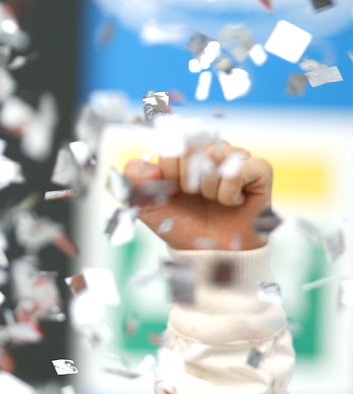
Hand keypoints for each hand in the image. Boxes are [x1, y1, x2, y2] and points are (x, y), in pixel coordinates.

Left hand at [122, 139, 272, 251]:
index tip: (171, 189)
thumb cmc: (180, 225)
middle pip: (193, 144)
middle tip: (193, 195)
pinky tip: (232, 202)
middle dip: (186, 178)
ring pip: (217, 154)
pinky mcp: (259, 170)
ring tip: (213, 201)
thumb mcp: (147, 206)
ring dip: (208, 187)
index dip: (167, 169)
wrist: (209, 252)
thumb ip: (135, 181)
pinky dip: (229, 192)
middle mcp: (210, 150)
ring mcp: (235, 158)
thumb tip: (144, 164)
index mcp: (183, 154)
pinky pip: (240, 169)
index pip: (171, 141)